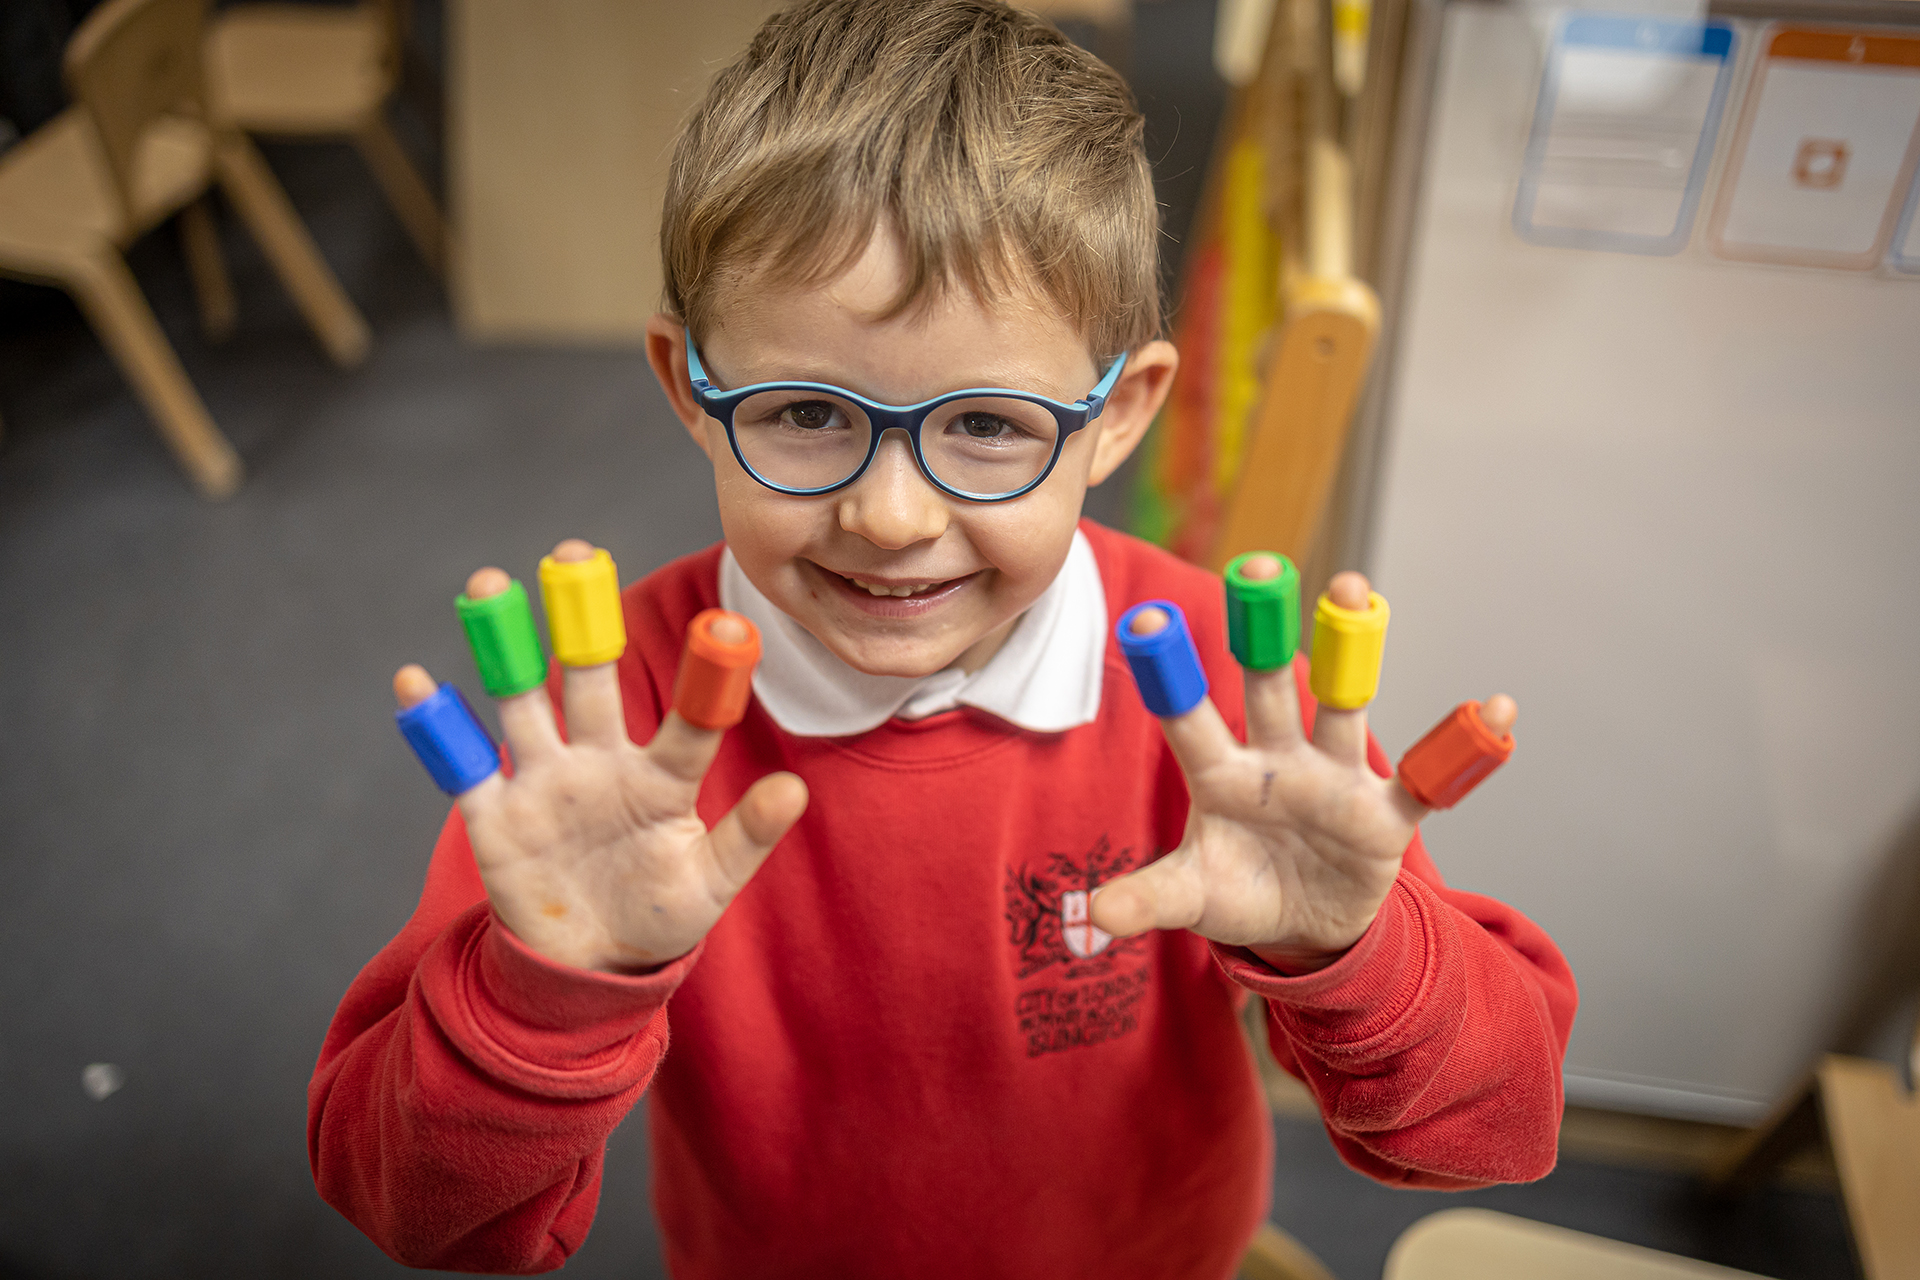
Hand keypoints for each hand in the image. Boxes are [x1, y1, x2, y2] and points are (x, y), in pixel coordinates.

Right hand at [394, 539, 807, 972]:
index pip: (688, 719)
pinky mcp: (496, 816)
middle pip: (591, 678)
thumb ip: (747, 837)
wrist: (591, 969)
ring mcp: (545, 782)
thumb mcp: (709, 884)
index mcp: (661, 778)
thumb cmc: (661, 916)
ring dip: (504, 645)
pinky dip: (436, 725)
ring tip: (488, 587)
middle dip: (580, 617)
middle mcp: (601, 761)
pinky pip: (463, 764)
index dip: (706, 676)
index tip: (724, 627)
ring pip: (522, 699)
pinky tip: (415, 678)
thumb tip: (795, 790)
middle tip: (574, 555)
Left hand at [1090, 565, 1515, 973]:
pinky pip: (1431, 778)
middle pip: (1270, 684)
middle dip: (1264, 628)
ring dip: (1352, 649)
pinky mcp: (1386, 815)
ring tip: (1354, 589)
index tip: (1144, 619)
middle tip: (1258, 567)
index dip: (1169, 676)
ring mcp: (1335, 778)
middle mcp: (1278, 759)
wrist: (1303, 929)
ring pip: (1345, 704)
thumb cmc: (1239, 892)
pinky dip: (1464, 747)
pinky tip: (1498, 709)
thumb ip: (1148, 898)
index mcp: (1221, 775)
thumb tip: (1093, 916)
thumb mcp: (1193, 898)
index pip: (1190, 718)